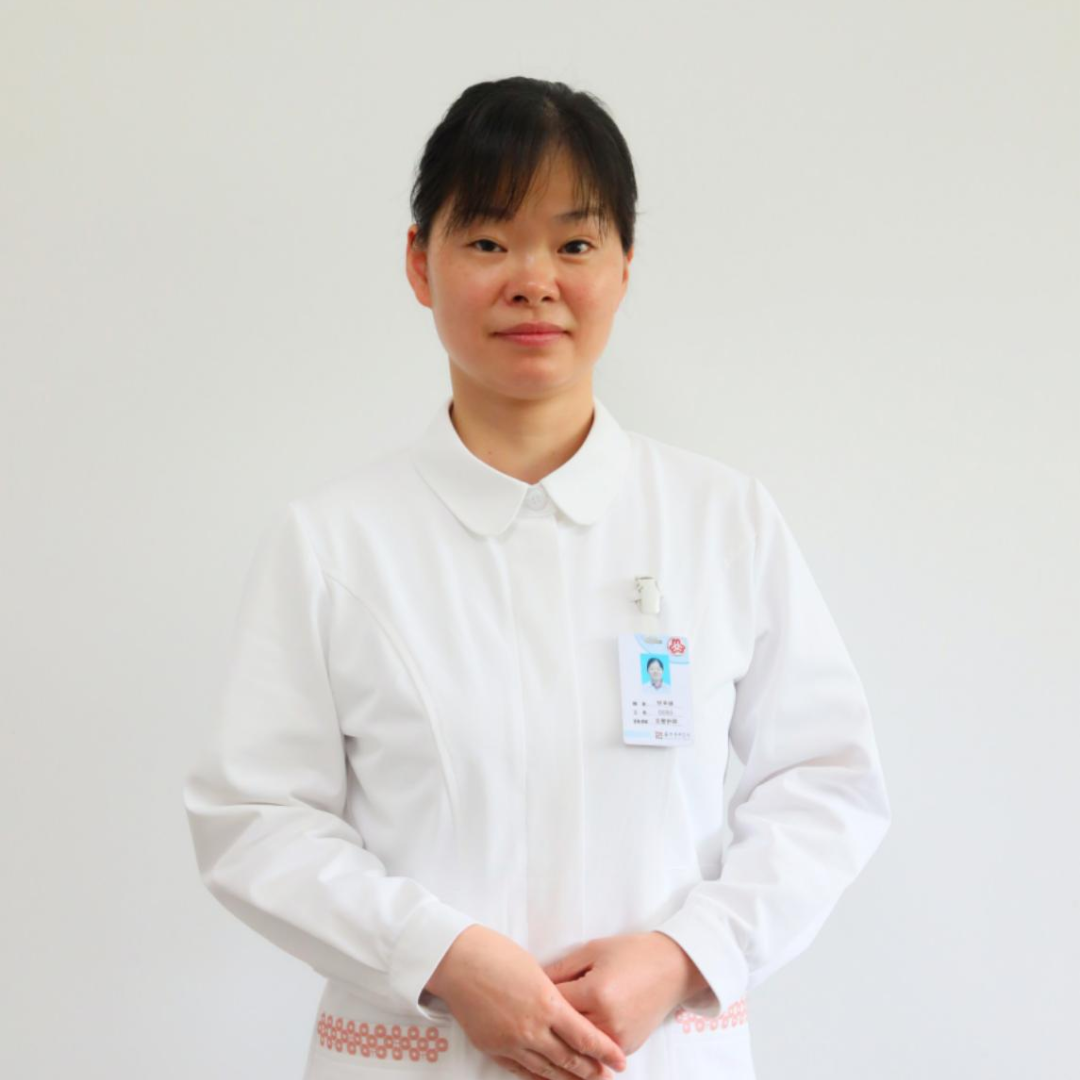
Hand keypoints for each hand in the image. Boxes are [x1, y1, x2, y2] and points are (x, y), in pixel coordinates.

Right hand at [425, 924, 628, 1079]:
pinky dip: (538, 1077)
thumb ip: (553, 996)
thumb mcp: (535, 970)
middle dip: (591, 1070)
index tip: (620, 1061)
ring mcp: (511, 1042)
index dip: (605, 1052)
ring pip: (546, 1069)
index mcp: (547, 1003)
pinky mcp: (493, 1048)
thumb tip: (565, 1012)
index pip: (585, 1037)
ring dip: (568, 1079)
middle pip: (569, 1058)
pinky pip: (521, 1070)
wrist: (457, 960)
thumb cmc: (496, 954)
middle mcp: (532, 1028)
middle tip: (607, 1077)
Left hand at [540, 932, 701, 1055]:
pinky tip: (572, 1038)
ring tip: (546, 1031)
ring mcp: (619, 1039)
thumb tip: (534, 982)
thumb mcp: (593, 951)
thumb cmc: (632, 952)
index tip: (525, 995)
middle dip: (545, 1023)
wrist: (673, 967)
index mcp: (596, 993)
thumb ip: (562, 969)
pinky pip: (596, 1052)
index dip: (537, 998)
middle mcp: (607, 1021)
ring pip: (578, 1047)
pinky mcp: (628, 1048)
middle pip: (562, 1030)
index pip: (553, 1003)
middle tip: (528, 1016)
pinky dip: (584, 1046)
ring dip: (562, 1039)